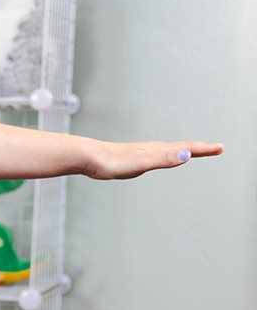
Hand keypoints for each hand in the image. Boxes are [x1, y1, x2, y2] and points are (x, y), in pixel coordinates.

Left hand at [85, 139, 222, 179]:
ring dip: (185, 150)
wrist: (89, 158)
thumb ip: (164, 159)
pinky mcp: (132, 158)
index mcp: (157, 150)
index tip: (220, 148)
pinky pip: (156, 155)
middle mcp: (152, 149)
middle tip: (215, 149)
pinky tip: (160, 158)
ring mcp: (142, 153)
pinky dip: (167, 155)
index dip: (204, 149)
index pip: (186, 148)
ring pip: (169, 150)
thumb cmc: (113, 161)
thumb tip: (186, 155)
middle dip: (199, 148)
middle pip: (181, 147)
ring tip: (194, 151)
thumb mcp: (142, 162)